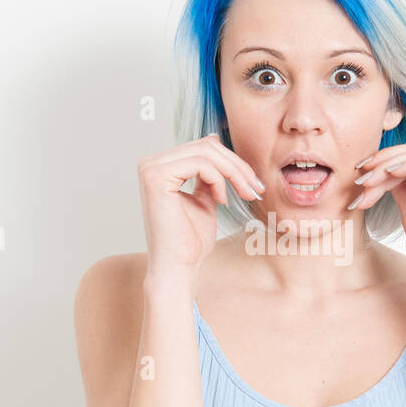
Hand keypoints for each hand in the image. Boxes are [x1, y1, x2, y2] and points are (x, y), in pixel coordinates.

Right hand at [138, 133, 264, 278]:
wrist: (179, 267)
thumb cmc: (190, 240)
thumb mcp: (204, 197)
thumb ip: (207, 172)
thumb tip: (212, 139)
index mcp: (159, 166)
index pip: (202, 147)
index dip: (232, 162)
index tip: (252, 184)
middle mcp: (150, 163)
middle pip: (205, 145)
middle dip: (237, 166)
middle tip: (255, 189)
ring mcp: (150, 168)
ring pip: (205, 152)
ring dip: (233, 172)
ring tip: (245, 194)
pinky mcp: (156, 177)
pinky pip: (200, 164)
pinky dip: (219, 180)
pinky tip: (222, 201)